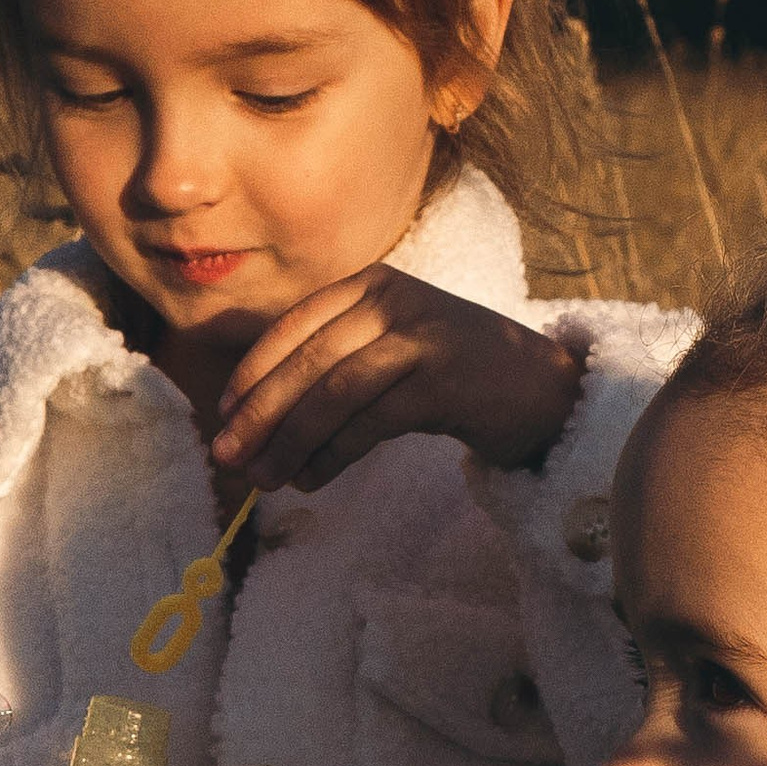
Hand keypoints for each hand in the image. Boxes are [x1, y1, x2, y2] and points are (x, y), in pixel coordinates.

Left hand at [210, 266, 581, 486]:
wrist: (543, 388)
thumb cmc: (456, 377)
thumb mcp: (392, 351)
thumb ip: (338, 363)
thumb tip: (260, 416)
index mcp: (372, 284)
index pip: (294, 325)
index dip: (253, 371)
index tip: (224, 413)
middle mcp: (392, 300)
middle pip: (308, 360)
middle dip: (260, 413)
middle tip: (228, 457)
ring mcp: (420, 336)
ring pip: (334, 392)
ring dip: (290, 441)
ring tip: (265, 481)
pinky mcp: (442, 380)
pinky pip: (370, 421)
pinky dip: (333, 455)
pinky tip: (311, 479)